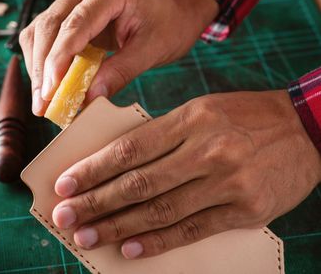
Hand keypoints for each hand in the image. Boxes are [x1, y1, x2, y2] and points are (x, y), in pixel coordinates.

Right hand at [19, 0, 217, 115]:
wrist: (180, 0)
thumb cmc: (173, 19)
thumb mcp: (154, 48)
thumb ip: (121, 71)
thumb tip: (89, 98)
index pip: (74, 24)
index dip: (58, 59)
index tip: (51, 92)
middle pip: (49, 25)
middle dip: (42, 68)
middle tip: (42, 104)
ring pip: (40, 29)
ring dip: (38, 66)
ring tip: (43, 100)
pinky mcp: (70, 6)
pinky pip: (46, 32)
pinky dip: (44, 59)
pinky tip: (50, 83)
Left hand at [51, 90, 320, 258]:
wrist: (305, 128)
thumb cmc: (243, 117)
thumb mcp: (201, 111)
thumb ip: (162, 135)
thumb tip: (115, 163)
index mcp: (190, 119)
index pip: (129, 149)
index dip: (93, 169)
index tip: (65, 184)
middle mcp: (206, 150)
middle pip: (139, 182)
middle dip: (96, 202)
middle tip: (65, 215)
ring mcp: (227, 182)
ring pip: (161, 210)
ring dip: (119, 227)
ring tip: (88, 236)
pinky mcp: (246, 209)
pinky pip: (194, 229)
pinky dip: (159, 241)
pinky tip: (131, 249)